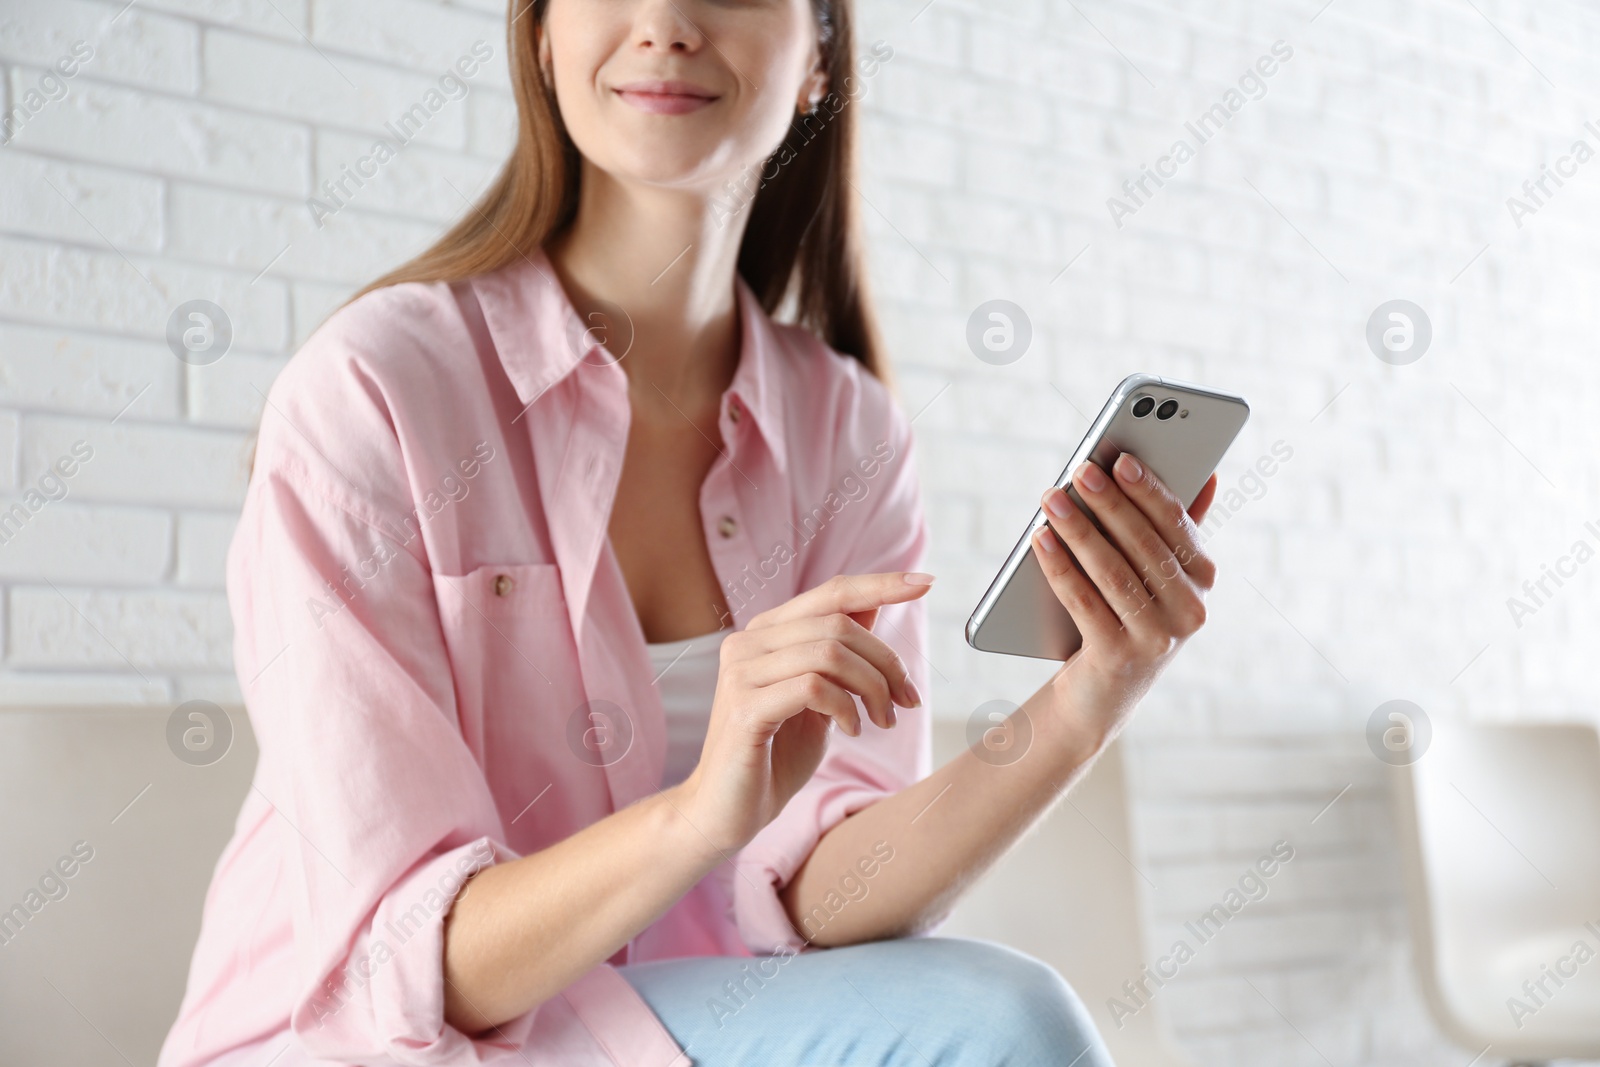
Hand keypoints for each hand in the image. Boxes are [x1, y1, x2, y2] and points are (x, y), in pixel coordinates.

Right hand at [674, 572, 931, 853]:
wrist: (727, 811)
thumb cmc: (776, 755)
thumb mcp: (819, 696)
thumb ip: (838, 653)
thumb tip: (876, 604)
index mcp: (767, 632)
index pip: (831, 593)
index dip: (881, 584)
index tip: (926, 584)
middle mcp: (749, 642)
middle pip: (839, 624)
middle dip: (886, 662)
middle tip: (906, 701)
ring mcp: (742, 672)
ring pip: (830, 653)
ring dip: (872, 688)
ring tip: (881, 720)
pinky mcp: (744, 706)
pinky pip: (814, 687)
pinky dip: (846, 707)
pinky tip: (851, 730)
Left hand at [1030, 454, 1218, 743]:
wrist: (1101, 693)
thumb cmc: (1127, 615)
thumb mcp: (1158, 575)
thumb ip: (1176, 528)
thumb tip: (1209, 473)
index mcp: (1202, 580)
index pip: (1177, 525)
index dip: (1148, 490)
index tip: (1120, 459)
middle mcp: (1189, 611)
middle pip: (1143, 545)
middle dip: (1109, 504)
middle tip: (1079, 471)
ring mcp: (1157, 638)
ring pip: (1113, 572)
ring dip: (1079, 531)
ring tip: (1052, 500)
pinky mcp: (1118, 658)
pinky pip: (1084, 602)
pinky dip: (1060, 567)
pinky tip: (1040, 540)